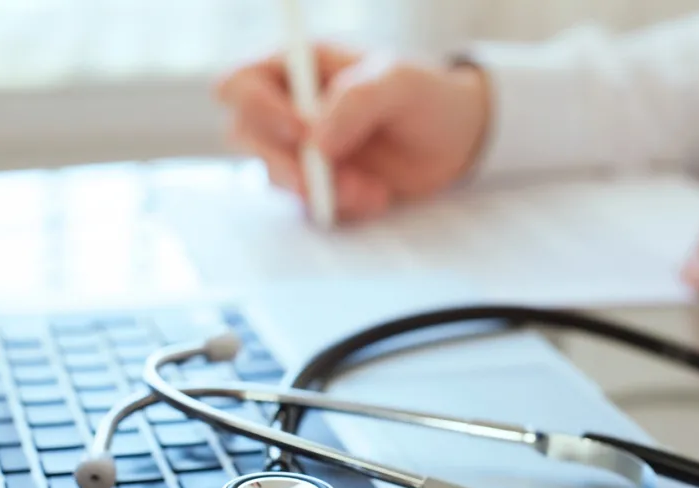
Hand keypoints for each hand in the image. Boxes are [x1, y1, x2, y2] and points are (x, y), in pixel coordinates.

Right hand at [214, 43, 490, 220]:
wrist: (458, 143)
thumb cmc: (428, 96)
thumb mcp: (401, 83)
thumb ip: (357, 100)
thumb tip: (315, 141)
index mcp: (299, 68)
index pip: (240, 84)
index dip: (259, 109)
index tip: (302, 131)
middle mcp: (290, 108)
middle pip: (245, 135)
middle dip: (286, 162)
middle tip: (326, 175)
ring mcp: (302, 150)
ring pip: (276, 176)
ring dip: (321, 189)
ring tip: (373, 189)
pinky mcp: (320, 185)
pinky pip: (308, 204)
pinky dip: (340, 207)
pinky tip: (376, 197)